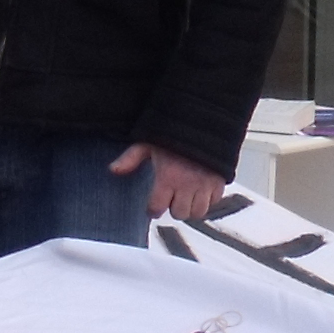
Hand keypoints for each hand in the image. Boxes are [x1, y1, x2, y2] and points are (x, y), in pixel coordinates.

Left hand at [113, 141, 228, 221]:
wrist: (204, 119)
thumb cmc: (176, 130)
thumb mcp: (149, 142)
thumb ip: (131, 158)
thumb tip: (113, 170)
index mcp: (168, 177)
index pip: (157, 208)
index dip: (153, 209)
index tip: (153, 206)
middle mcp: (188, 185)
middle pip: (179, 213)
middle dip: (173, 207)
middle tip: (170, 197)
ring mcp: (206, 185)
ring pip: (198, 212)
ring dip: (191, 207)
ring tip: (185, 197)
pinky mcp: (220, 181)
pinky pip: (215, 201)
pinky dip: (208, 199)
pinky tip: (200, 190)